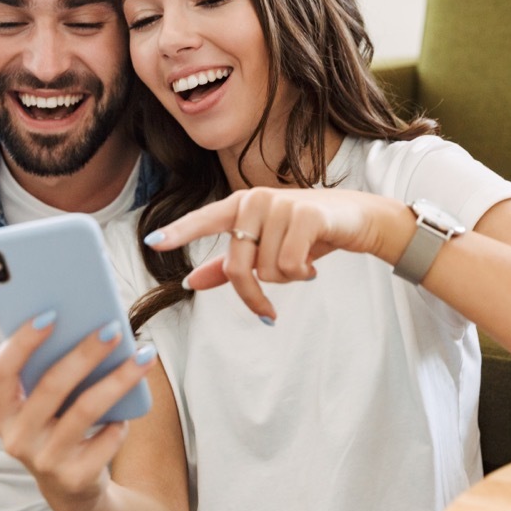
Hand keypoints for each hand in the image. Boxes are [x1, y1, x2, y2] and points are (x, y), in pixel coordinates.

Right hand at [0, 314, 157, 510]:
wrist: (72, 489)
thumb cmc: (57, 427)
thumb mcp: (41, 406)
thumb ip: (46, 371)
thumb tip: (85, 323)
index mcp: (0, 412)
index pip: (1, 371)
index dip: (22, 342)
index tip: (51, 314)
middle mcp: (15, 438)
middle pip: (52, 385)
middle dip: (85, 352)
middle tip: (113, 328)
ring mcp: (44, 460)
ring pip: (86, 409)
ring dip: (118, 378)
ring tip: (142, 355)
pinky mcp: (75, 477)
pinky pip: (107, 437)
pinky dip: (121, 420)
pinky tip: (130, 409)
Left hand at [145, 187, 399, 322]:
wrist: (358, 218)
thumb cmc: (307, 232)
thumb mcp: (266, 247)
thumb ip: (227, 266)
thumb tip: (191, 283)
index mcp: (240, 205)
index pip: (203, 220)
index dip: (178, 232)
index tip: (152, 243)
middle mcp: (255, 200)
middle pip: (237, 266)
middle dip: (254, 294)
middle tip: (268, 310)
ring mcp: (280, 204)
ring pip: (268, 270)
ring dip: (287, 278)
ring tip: (302, 263)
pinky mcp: (305, 215)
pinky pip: (290, 265)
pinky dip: (303, 273)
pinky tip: (314, 262)